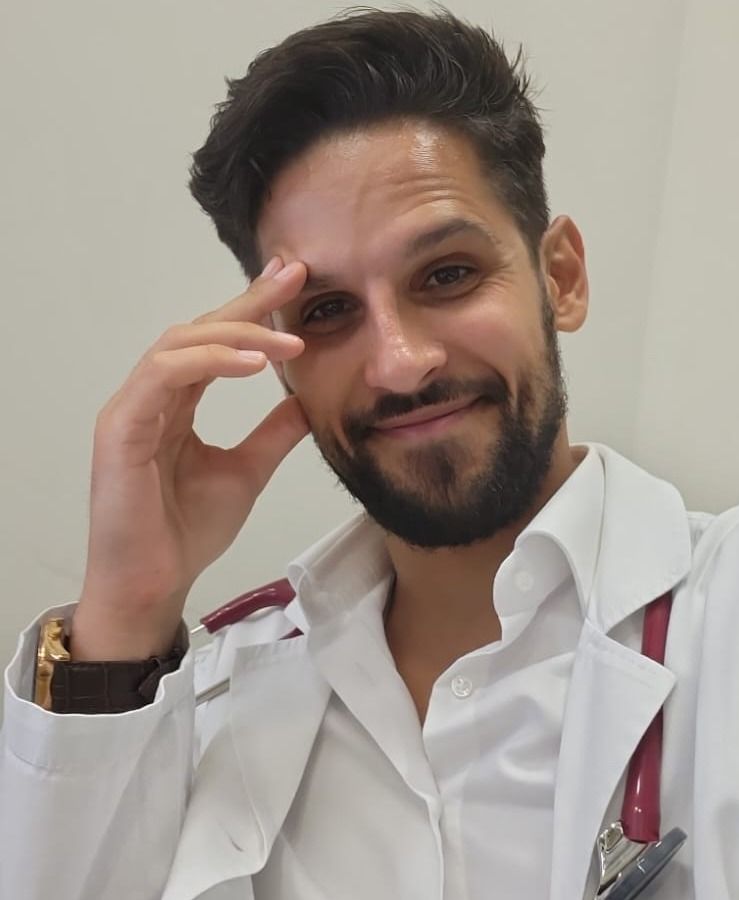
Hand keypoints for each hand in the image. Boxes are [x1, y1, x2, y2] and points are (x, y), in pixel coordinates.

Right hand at [71, 257, 308, 660]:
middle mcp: (153, 396)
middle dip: (248, 302)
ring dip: (237, 335)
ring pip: (180, 344)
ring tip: (288, 343)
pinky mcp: (121, 427)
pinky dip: (209, 362)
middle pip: (199, 330)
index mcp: (178, 404)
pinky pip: (165, 375)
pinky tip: (254, 364)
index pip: (218, 344)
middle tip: (293, 276)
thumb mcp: (248, 470)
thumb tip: (309, 399)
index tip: (295, 284)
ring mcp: (133, 408)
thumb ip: (273, 432)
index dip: (254, 310)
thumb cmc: (187, 531)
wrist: (155, 583)